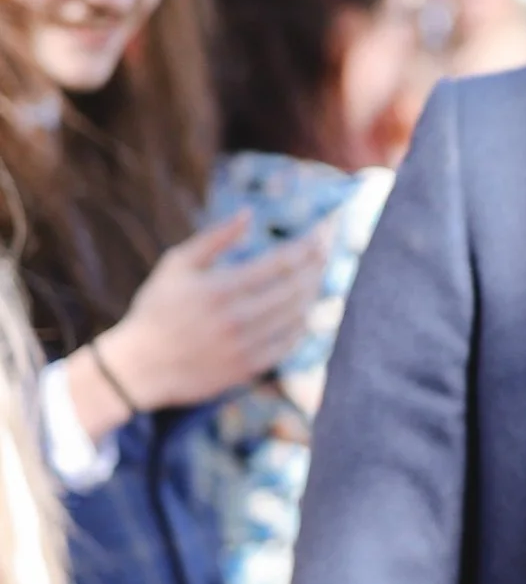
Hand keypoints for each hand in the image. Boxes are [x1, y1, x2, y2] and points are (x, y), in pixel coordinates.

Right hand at [93, 212, 330, 413]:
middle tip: (328, 249)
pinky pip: (290, 345)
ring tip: (319, 274)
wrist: (140, 367)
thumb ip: (215, 239)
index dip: (307, 246)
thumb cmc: (156, 308)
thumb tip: (249, 214)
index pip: (280, 262)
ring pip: (298, 316)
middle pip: (296, 288)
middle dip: (317, 264)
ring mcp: (245, 347)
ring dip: (314, 292)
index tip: (322, 233)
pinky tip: (305, 311)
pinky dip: (302, 325)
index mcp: (220, 288)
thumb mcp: (176, 264)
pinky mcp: (249, 369)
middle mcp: (237, 319)